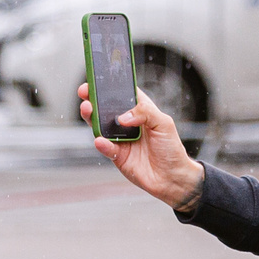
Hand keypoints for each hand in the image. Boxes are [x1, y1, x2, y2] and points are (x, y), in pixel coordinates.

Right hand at [81, 84, 202, 209]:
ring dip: (91, 117)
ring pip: (100, 126)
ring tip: (88, 110)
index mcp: (139, 110)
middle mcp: (127, 123)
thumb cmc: (171, 148)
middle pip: (105, 108)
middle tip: (85, 92)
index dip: (108, 86)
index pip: (121, 94)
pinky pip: (106, 148)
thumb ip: (145, 112)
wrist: (172, 178)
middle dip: (92, 99)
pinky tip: (100, 140)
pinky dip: (102, 144)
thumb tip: (123, 117)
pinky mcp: (117, 156)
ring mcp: (120, 139)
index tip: (96, 80)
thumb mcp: (164, 123)